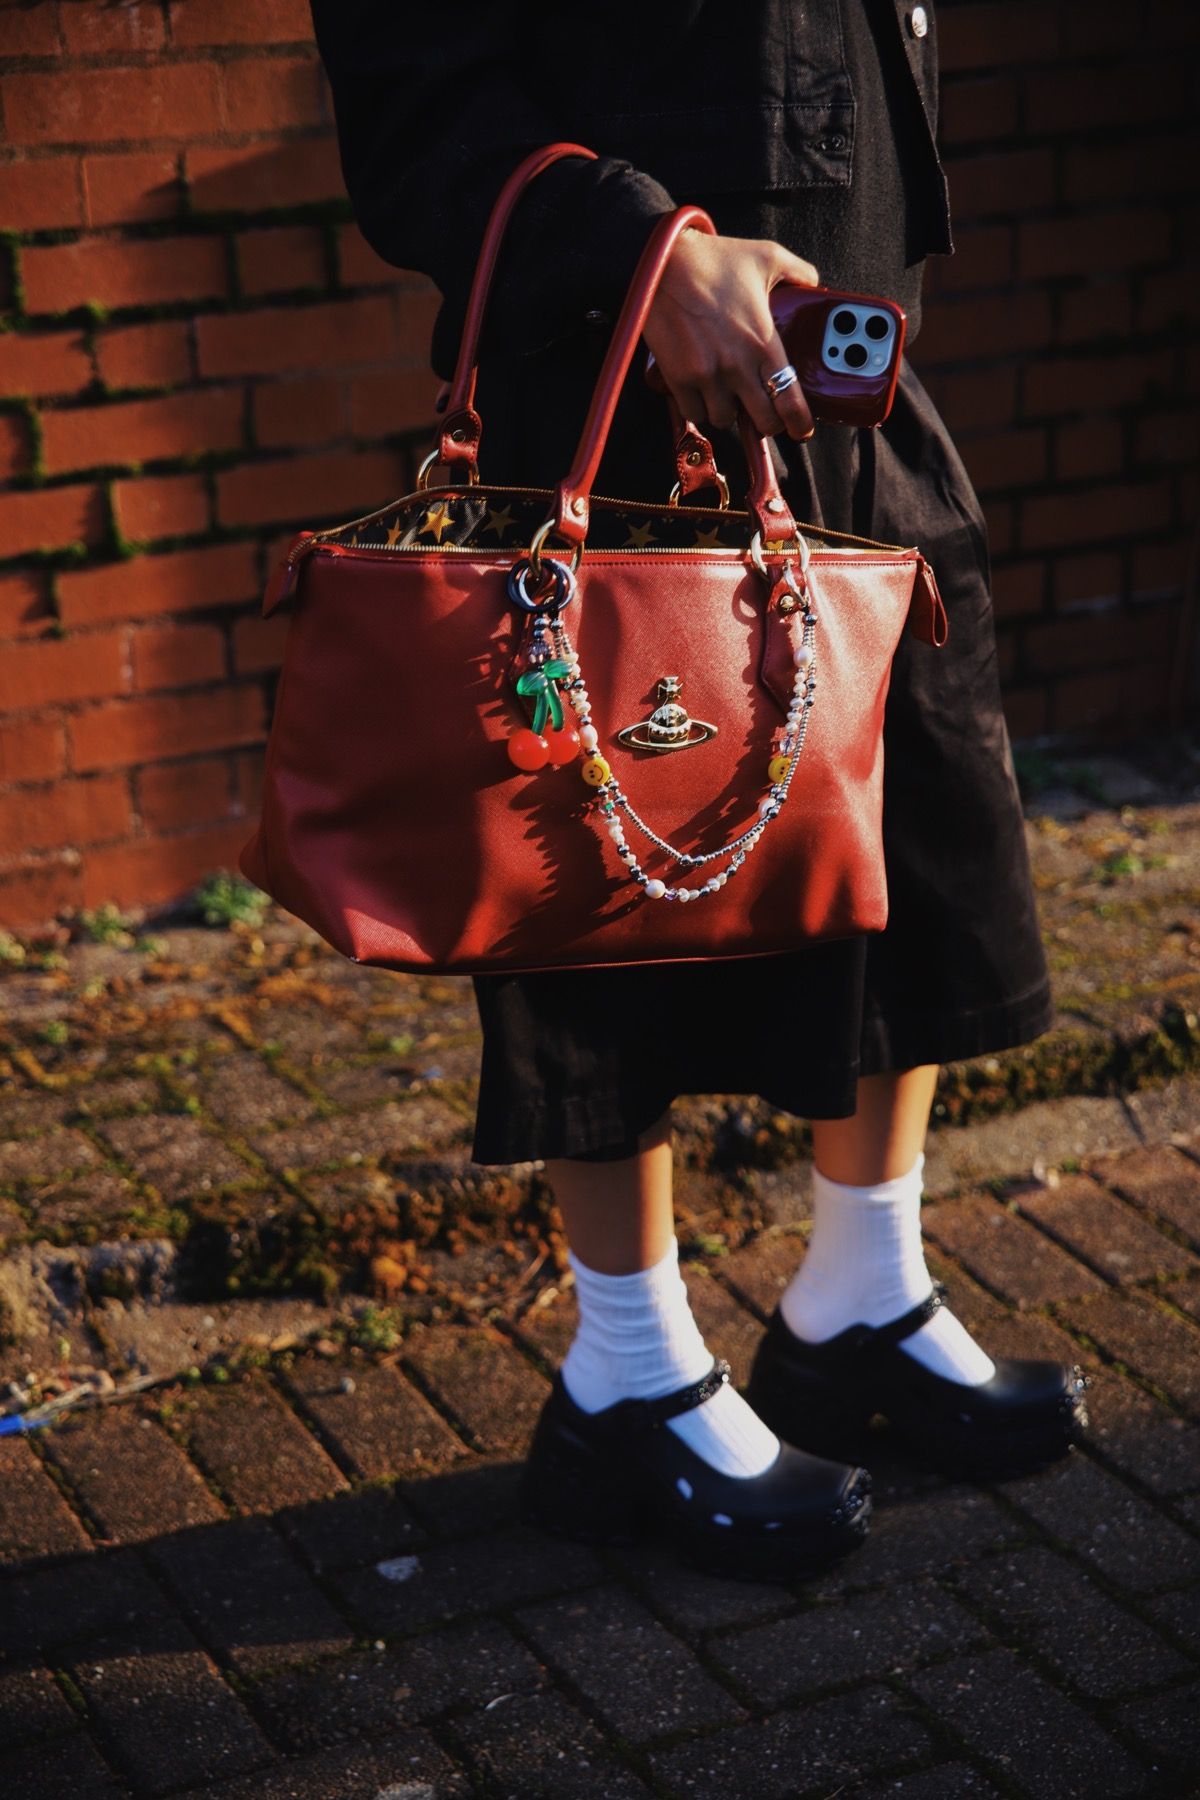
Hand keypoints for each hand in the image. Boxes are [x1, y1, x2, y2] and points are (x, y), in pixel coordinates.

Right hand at [642, 229, 818, 441]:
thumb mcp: (765, 256)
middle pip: (762, 422)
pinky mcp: (678, 377)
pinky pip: (694, 413)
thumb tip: (812, 281)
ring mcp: (706, 375)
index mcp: (763, 343)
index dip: (799, 422)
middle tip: (761, 411)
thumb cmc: (713, 259)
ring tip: (727, 395)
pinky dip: (699, 408)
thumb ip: (797, 271)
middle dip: (765, 421)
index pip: (789, 401)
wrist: (662, 262)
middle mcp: (737, 365)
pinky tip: (702, 392)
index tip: (800, 429)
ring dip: (729, 412)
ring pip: (725, 420)